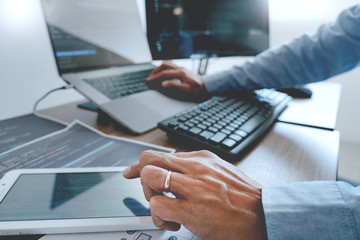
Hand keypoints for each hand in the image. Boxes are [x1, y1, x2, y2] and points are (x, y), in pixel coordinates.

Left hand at [123, 150, 266, 239]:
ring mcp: (193, 188)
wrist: (265, 215)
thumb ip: (198, 169)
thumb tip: (175, 170)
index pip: (162, 154)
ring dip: (149, 196)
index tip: (132, 171)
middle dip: (141, 176)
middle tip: (150, 192)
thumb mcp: (221, 171)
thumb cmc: (245, 197)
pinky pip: (157, 207)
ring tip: (163, 207)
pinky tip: (172, 223)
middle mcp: (195, 168)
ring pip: (149, 178)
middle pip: (149, 160)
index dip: (141, 164)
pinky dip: (158, 218)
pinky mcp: (192, 210)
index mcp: (202, 159)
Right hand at [147, 61, 208, 100]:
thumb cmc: (197, 89)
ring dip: (160, 68)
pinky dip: (165, 68)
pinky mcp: (183, 70)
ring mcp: (182, 68)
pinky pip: (172, 65)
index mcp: (180, 73)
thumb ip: (173, 85)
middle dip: (155, 71)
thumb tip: (163, 84)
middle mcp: (180, 68)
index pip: (164, 73)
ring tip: (155, 74)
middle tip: (150, 77)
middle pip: (164, 65)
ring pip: (168, 63)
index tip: (149, 81)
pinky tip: (164, 72)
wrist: (207, 86)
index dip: (155, 77)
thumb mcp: (185, 89)